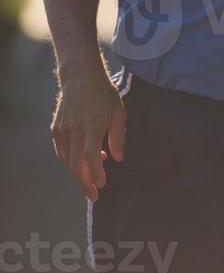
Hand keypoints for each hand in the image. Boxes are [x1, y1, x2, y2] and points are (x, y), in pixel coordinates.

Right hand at [50, 66, 126, 201]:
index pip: (91, 157)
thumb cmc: (103, 94)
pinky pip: (61, 152)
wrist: (80, 77)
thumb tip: (118, 159)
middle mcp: (75, 131)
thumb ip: (119, 137)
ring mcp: (63, 131)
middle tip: (93, 196)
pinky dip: (70, 161)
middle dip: (85, 184)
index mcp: (92, 127)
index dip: (96, 174)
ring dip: (79, 173)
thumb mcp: (119, 112)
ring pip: (67, 161)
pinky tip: (81, 160)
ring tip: (92, 176)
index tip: (102, 184)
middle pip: (76, 166)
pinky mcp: (56, 129)